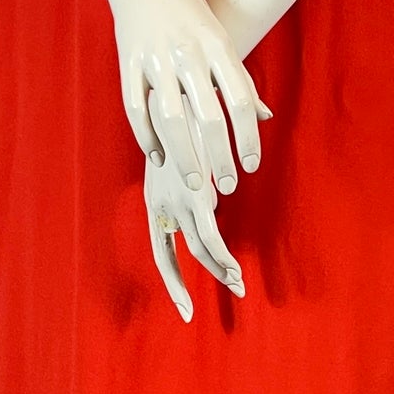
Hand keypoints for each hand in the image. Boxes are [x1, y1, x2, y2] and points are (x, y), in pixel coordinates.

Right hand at [78, 0, 271, 188]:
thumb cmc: (187, 10)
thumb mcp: (220, 37)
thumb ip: (238, 78)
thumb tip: (263, 116)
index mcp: (217, 45)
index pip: (240, 101)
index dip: (248, 137)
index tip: (251, 166)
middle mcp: (188, 54)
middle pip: (207, 116)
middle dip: (219, 156)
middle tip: (227, 186)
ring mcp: (155, 59)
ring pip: (170, 119)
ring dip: (184, 156)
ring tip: (194, 183)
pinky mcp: (128, 63)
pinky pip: (136, 109)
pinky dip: (147, 138)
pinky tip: (159, 158)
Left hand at [144, 90, 244, 320]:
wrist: (182, 86)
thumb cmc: (189, 110)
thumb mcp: (191, 145)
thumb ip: (208, 165)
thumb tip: (227, 183)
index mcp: (155, 197)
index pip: (160, 251)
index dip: (173, 281)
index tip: (185, 307)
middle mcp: (161, 203)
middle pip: (172, 258)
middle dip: (191, 286)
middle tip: (212, 302)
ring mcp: (176, 200)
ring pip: (198, 250)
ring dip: (219, 270)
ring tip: (238, 284)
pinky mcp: (195, 194)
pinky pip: (209, 237)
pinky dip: (222, 257)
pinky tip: (235, 269)